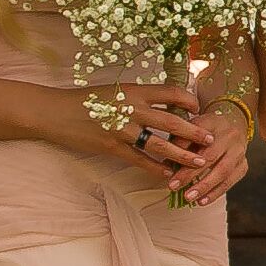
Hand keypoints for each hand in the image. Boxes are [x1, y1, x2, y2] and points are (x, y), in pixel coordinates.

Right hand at [60, 83, 215, 186]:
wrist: (54, 112)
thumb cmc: (86, 100)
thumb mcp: (115, 90)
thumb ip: (138, 96)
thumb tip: (163, 102)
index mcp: (134, 90)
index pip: (171, 92)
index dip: (189, 100)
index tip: (200, 108)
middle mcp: (131, 109)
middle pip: (172, 121)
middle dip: (195, 132)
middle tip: (212, 140)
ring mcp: (122, 129)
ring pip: (160, 144)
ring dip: (181, 155)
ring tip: (199, 163)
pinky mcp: (111, 147)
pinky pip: (139, 159)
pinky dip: (156, 168)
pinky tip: (168, 174)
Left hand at [172, 83, 257, 205]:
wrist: (234, 123)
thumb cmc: (206, 128)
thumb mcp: (191, 126)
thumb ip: (180, 140)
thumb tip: (168, 162)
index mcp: (213, 123)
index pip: (197, 139)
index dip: (185, 156)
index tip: (170, 173)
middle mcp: (229, 136)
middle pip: (210, 157)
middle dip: (191, 174)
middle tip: (175, 187)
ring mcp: (239, 151)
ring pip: (223, 171)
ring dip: (205, 187)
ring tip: (189, 198)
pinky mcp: (244, 164)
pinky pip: (231, 181)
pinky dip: (216, 192)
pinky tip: (203, 201)